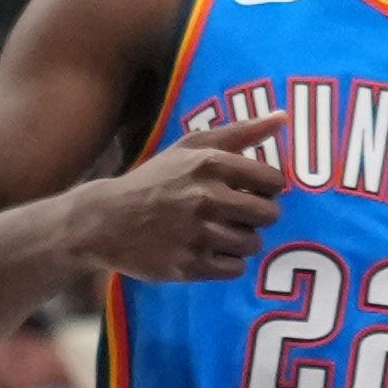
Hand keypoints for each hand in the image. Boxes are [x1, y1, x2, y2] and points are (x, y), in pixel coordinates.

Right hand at [73, 94, 291, 283]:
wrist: (105, 220)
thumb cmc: (155, 180)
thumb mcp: (191, 146)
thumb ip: (241, 132)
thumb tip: (283, 118)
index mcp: (210, 163)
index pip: (273, 181)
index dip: (268, 188)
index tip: (253, 190)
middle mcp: (206, 198)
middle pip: (269, 215)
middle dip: (258, 215)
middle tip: (236, 213)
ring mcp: (198, 234)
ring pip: (253, 243)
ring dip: (241, 239)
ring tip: (218, 231)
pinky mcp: (189, 266)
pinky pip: (235, 268)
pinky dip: (227, 261)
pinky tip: (207, 249)